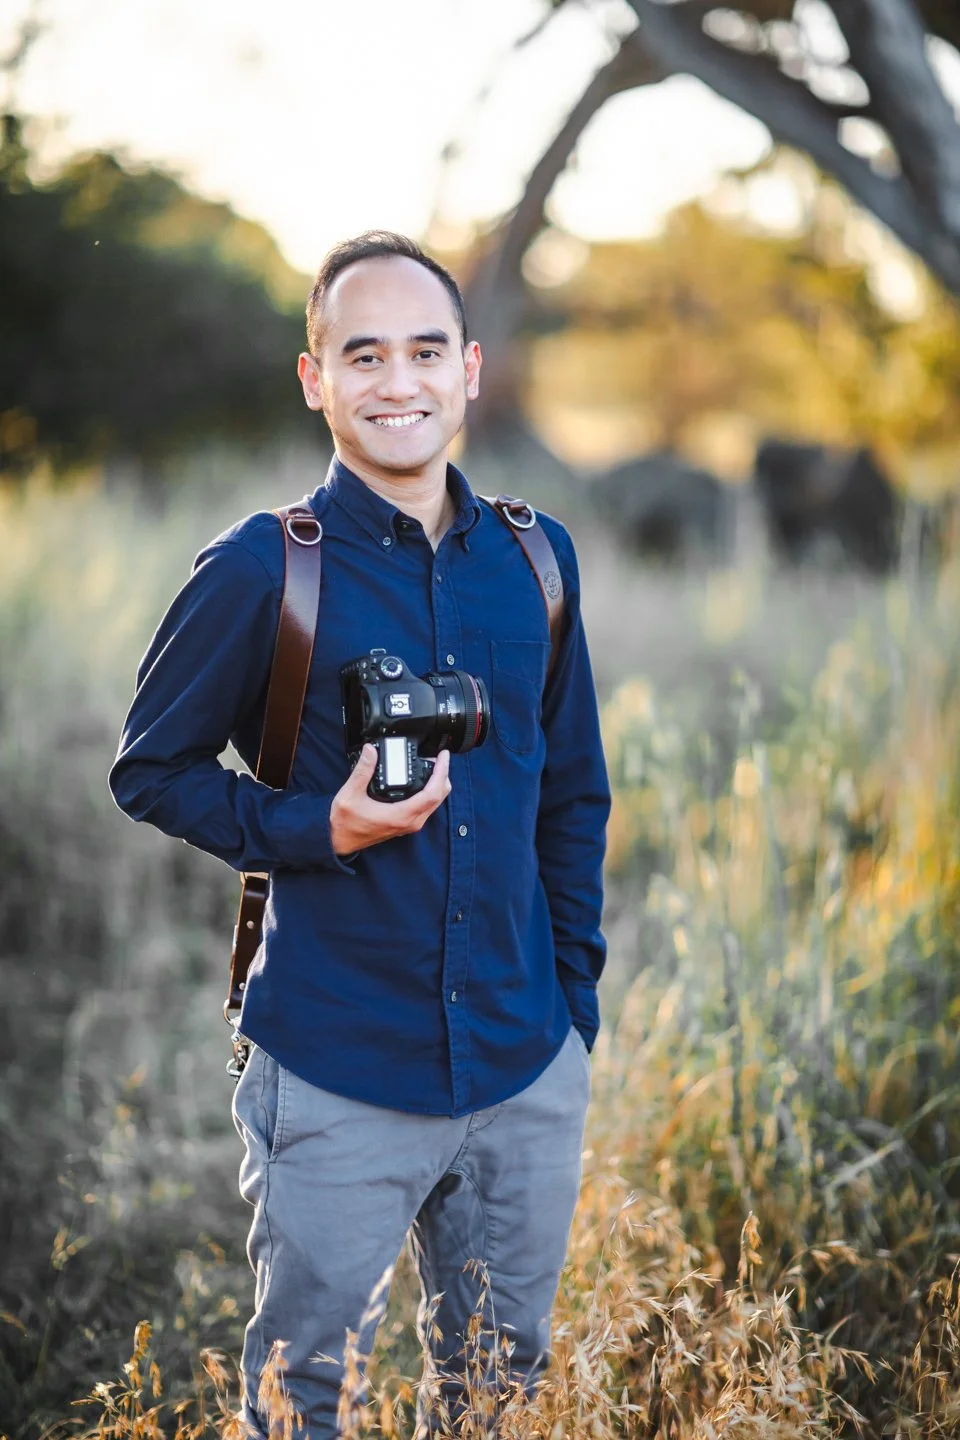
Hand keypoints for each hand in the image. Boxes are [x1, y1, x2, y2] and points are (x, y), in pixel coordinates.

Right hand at [329, 745, 451, 855]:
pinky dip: (431, 792)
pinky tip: (424, 781)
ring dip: (438, 784)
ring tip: (434, 766)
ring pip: (435, 803)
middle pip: (439, 797)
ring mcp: (409, 824)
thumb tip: (371, 750)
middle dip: (443, 775)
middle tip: (439, 757)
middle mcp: (410, 822)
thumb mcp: (350, 794)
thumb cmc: (344, 822)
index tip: (442, 756)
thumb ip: (362, 771)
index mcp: (401, 815)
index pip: (432, 793)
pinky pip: (427, 807)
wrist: (339, 840)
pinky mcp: (405, 824)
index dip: (441, 773)